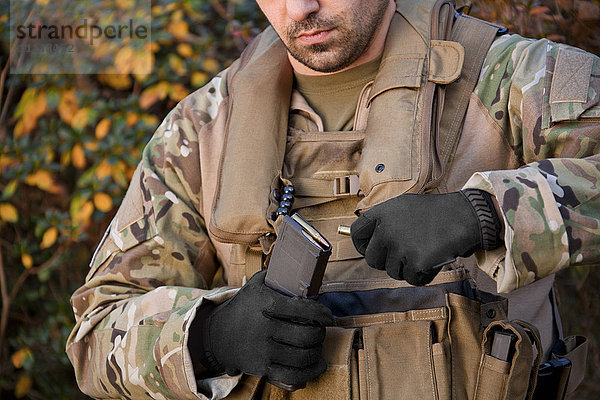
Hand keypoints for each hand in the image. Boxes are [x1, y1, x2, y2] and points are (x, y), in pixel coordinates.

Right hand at [189, 270, 332, 385]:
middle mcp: (264, 328)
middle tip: (320, 330)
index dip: (321, 313)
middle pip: (307, 335)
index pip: (302, 309)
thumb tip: (302, 264)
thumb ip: (276, 275)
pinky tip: (316, 364)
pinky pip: (293, 374)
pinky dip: (310, 371)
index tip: (327, 316)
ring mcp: (263, 350)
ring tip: (316, 344)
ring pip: (304, 356)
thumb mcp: (255, 285)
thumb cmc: (243, 307)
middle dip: (320, 333)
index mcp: (265, 304)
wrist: (217, 335)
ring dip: (317, 351)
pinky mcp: (262, 368)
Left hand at [351, 190, 501, 285]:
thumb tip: (363, 241)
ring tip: (424, 250)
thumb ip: (382, 222)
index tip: (371, 250)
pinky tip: (433, 258)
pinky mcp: (416, 263)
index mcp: (380, 214)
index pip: (357, 235)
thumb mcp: (402, 207)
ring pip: (393, 272)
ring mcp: (400, 248)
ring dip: (407, 267)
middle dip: (387, 261)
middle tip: (405, 254)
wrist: (464, 216)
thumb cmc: (433, 213)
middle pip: (372, 260)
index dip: (362, 245)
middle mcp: (386, 230)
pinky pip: (412, 279)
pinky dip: (423, 274)